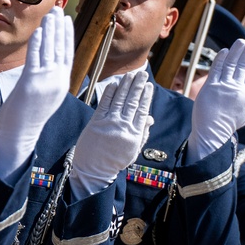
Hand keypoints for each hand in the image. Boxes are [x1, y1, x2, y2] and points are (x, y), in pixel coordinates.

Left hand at [0, 8, 73, 182]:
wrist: (20, 134)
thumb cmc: (28, 115)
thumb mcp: (46, 95)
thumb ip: (50, 77)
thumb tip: (49, 61)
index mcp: (62, 83)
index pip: (67, 54)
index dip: (67, 36)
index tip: (66, 20)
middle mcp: (57, 81)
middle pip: (60, 48)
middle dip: (59, 27)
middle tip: (58, 10)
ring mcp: (45, 81)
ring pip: (50, 50)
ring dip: (50, 30)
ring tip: (50, 15)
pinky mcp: (31, 82)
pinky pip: (36, 58)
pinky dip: (38, 43)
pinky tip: (38, 31)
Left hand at [71, 70, 154, 195]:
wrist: (94, 170)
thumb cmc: (114, 160)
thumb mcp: (133, 150)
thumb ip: (142, 133)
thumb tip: (150, 117)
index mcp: (134, 134)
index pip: (143, 110)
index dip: (146, 96)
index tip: (149, 86)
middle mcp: (123, 127)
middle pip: (133, 102)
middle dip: (138, 86)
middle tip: (142, 74)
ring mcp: (109, 123)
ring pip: (120, 100)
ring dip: (126, 85)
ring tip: (131, 75)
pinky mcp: (96, 122)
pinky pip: (104, 104)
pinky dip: (109, 93)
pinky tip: (114, 84)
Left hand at [187, 38, 244, 161]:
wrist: (213, 132)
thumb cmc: (228, 124)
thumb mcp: (244, 110)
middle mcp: (237, 88)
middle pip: (242, 66)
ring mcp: (224, 86)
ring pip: (231, 64)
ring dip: (237, 51)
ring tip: (241, 41)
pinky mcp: (211, 86)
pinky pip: (217, 69)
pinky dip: (221, 59)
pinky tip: (225, 51)